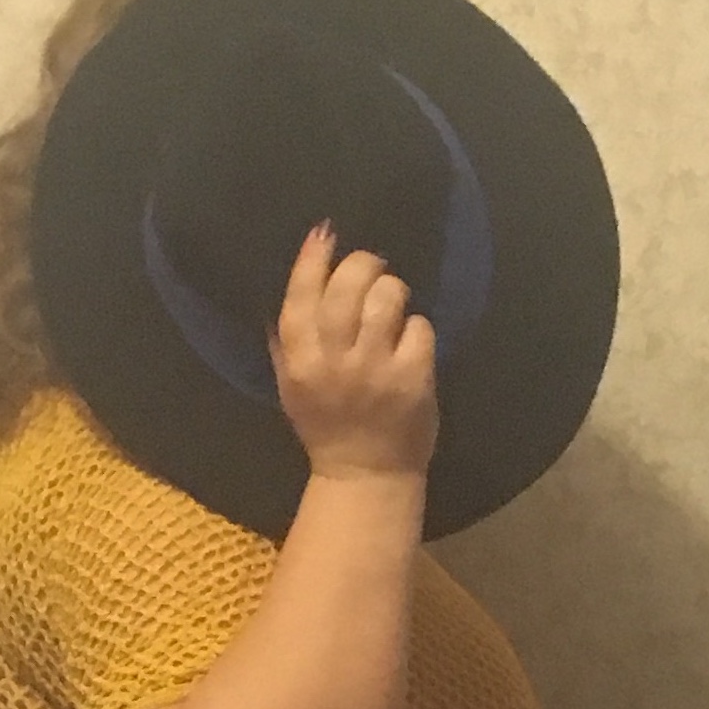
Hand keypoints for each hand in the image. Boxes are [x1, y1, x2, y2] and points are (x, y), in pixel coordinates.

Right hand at [269, 224, 438, 483]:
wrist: (365, 476)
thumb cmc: (327, 425)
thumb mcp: (293, 384)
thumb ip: (289, 338)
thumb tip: (299, 278)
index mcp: (300, 360)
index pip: (301, 296)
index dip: (313, 259)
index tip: (325, 233)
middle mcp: (335, 361)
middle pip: (349, 286)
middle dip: (363, 265)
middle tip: (372, 268)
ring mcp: (376, 370)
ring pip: (387, 298)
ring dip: (393, 292)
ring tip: (393, 305)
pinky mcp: (413, 379)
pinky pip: (419, 328)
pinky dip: (417, 329)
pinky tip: (410, 344)